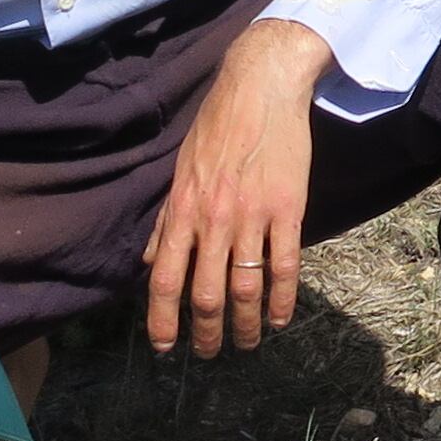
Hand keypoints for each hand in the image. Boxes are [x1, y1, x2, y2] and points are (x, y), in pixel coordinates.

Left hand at [144, 17, 331, 358]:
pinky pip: (285, 266)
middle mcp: (214, 220)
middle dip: (206, 333)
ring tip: (247, 343)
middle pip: (206, 294)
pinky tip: (281, 318)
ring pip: (246, 287)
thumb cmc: (217, 128)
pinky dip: (282, 299)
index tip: (165, 348)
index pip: (166, 280)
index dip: (163, 320)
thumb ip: (167, 222)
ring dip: (246, 324)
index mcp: (183, 211)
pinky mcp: (288, 209)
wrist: (260, 89)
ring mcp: (252, 216)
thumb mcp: (181, 171)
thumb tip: (152, 263)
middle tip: (210, 352)